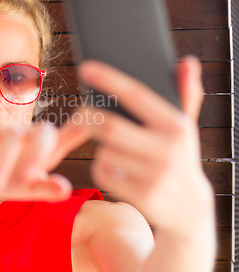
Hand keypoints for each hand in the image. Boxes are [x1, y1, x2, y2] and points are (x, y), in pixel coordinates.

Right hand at [0, 120, 90, 201]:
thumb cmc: (10, 179)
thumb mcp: (28, 188)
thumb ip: (46, 188)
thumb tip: (65, 190)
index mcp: (46, 147)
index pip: (66, 136)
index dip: (78, 129)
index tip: (90, 122)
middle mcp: (30, 133)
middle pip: (42, 132)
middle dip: (35, 155)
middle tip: (26, 179)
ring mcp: (8, 130)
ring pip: (10, 138)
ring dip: (2, 163)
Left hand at [75, 56, 213, 235]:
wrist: (190, 211)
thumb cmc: (180, 159)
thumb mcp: (187, 129)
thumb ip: (185, 95)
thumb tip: (187, 61)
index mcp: (175, 125)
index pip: (136, 95)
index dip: (109, 80)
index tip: (85, 67)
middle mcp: (167, 149)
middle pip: (109, 126)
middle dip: (88, 117)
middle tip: (80, 112)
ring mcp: (154, 175)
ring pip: (104, 151)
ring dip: (99, 146)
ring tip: (109, 146)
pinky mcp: (141, 196)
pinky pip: (102, 172)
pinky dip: (100, 166)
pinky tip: (113, 168)